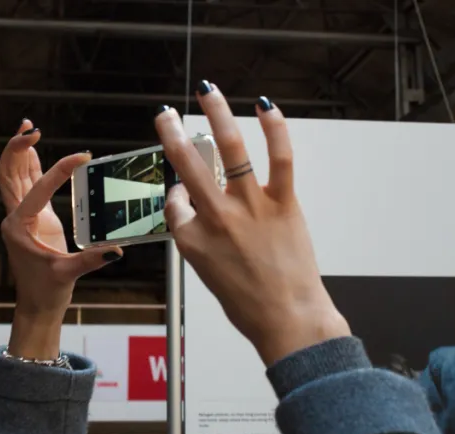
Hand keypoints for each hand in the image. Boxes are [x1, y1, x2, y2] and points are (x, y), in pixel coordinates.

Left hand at [0, 120, 122, 358]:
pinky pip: (26, 186)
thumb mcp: (67, 274)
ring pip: (13, 176)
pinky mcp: (32, 219)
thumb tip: (116, 250)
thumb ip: (90, 260)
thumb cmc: (46, 291)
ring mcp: (22, 216)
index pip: (37, 188)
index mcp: (19, 226)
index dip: (59, 170)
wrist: (37, 305)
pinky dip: (29, 166)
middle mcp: (15, 217)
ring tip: (28, 127)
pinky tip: (34, 149)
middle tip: (31, 128)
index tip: (81, 157)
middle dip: (17, 148)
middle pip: (8, 173)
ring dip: (19, 152)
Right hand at [154, 82, 349, 365]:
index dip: (177, 196)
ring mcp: (250, 207)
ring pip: (230, 149)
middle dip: (172, 134)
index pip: (175, 205)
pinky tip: (264, 107)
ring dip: (216, 114)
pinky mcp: (282, 204)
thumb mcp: (207, 274)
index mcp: (192, 240)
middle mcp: (216, 218)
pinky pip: (279, 158)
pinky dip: (274, 129)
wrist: (288, 320)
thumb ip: (197, 237)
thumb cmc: (249, 305)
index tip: (183, 193)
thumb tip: (195, 207)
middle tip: (165, 115)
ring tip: (208, 91)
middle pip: (186, 165)